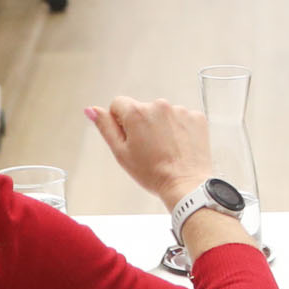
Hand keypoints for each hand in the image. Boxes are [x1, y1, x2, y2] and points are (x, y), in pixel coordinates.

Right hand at [86, 97, 210, 207]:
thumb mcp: (120, 153)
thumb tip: (92, 110)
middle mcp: (159, 106)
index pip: (118, 104)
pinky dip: (179, 130)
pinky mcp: (196, 117)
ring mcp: (180, 111)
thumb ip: (105, 127)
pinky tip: (178, 147)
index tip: (129, 137)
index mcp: (137, 113)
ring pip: (162, 114)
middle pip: (142, 109)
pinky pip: (181, 118)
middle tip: (148, 149)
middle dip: (141, 125)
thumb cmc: (153, 173)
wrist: (186, 185)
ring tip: (165, 150)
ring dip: (161, 127)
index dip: (119, 121)